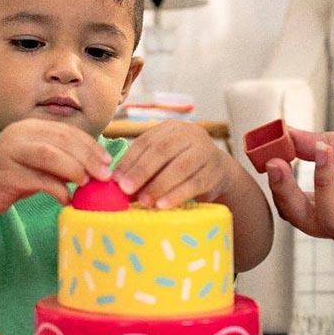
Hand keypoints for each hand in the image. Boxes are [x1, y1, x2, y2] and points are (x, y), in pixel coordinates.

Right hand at [0, 119, 112, 213]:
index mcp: (31, 127)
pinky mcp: (4, 175)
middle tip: (104, 175)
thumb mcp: (39, 161)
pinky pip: (36, 180)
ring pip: (48, 155)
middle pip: (61, 141)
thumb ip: (63, 159)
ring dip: (72, 169)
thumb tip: (99, 168)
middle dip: (87, 158)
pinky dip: (56, 190)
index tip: (107, 162)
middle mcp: (19, 135)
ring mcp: (9, 153)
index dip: (90, 146)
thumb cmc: (15, 173)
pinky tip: (66, 199)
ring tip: (86, 184)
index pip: (67, 132)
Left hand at [114, 121, 235, 208]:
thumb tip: (115, 186)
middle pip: (162, 151)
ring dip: (159, 185)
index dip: (129, 160)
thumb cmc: (180, 168)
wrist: (218, 172)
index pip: (146, 142)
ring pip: (180, 167)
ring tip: (143, 201)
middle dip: (141, 171)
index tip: (115, 178)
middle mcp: (189, 134)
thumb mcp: (161, 162)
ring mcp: (205, 151)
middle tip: (126, 189)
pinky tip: (163, 205)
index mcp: (170, 129)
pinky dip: (177, 195)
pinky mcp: (214, 172)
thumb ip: (141, 169)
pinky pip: (194, 183)